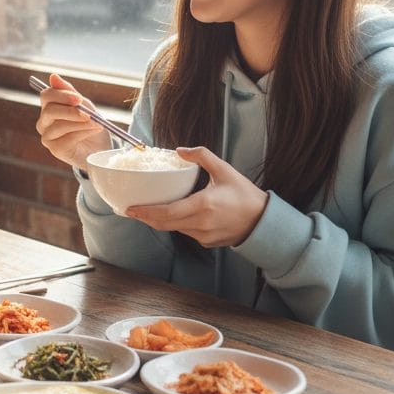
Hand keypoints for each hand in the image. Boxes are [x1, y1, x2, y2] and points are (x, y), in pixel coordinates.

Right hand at [34, 73, 109, 169]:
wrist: (100, 145)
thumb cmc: (90, 123)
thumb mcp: (83, 104)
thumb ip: (69, 92)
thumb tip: (53, 76)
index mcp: (49, 107)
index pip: (46, 95)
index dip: (61, 95)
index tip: (78, 99)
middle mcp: (44, 122)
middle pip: (49, 111)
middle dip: (70, 111)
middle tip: (88, 114)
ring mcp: (48, 136)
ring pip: (59, 126)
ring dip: (81, 123)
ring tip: (96, 123)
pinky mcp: (55, 150)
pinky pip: (67, 139)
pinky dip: (83, 134)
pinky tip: (93, 131)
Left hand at [125, 146, 267, 247]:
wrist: (263, 222)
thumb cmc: (245, 195)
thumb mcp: (224, 170)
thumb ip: (202, 156)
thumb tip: (180, 150)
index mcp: (202, 205)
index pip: (166, 213)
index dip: (145, 212)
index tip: (130, 208)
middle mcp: (200, 224)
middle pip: (164, 224)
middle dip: (146, 218)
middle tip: (132, 210)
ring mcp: (203, 236)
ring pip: (174, 229)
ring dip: (160, 220)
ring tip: (148, 210)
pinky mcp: (207, 242)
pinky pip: (185, 232)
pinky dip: (176, 224)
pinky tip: (172, 214)